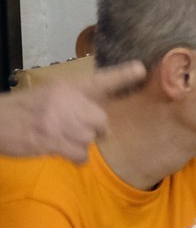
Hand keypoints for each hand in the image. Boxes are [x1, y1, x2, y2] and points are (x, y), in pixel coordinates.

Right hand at [0, 61, 145, 161]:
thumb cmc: (23, 110)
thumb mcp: (50, 95)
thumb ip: (74, 101)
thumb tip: (98, 119)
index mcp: (67, 87)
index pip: (100, 80)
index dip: (122, 75)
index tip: (140, 69)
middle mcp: (67, 101)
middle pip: (101, 120)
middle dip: (95, 130)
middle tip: (78, 131)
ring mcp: (59, 121)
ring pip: (89, 139)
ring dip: (79, 144)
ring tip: (60, 139)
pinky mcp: (52, 140)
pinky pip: (80, 154)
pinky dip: (75, 158)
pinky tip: (62, 152)